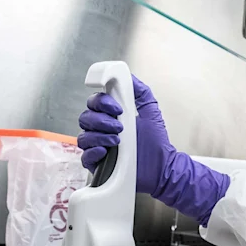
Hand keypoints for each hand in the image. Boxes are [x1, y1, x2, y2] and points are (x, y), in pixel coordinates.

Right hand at [77, 75, 229, 224]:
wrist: (162, 167)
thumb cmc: (156, 143)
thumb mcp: (151, 112)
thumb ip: (141, 93)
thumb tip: (130, 77)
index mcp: (111, 116)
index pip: (94, 103)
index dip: (103, 102)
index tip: (118, 108)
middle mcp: (102, 130)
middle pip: (85, 118)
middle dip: (101, 120)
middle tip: (120, 126)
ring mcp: (98, 147)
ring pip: (83, 136)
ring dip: (100, 135)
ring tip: (118, 140)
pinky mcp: (98, 164)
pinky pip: (85, 157)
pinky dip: (94, 152)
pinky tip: (106, 151)